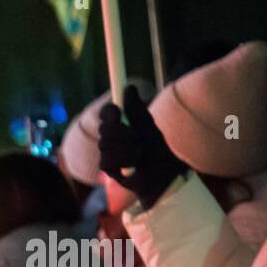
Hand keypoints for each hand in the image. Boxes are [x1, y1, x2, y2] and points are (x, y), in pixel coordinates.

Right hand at [98, 84, 186, 209]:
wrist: (162, 179)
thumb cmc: (159, 153)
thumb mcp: (149, 128)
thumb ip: (136, 110)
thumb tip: (129, 87)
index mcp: (124, 125)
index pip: (107, 113)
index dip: (109, 112)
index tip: (118, 112)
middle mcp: (114, 138)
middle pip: (104, 127)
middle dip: (121, 132)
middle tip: (135, 138)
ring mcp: (109, 152)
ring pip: (105, 143)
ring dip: (125, 148)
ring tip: (139, 155)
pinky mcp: (107, 167)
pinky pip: (107, 159)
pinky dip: (122, 161)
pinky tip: (132, 166)